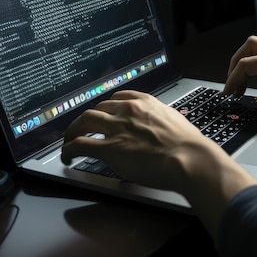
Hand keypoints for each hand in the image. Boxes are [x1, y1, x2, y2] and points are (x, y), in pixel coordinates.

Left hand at [61, 89, 217, 190]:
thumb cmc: (189, 145)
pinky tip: (68, 156)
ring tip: (70, 140)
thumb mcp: (176, 122)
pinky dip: (69, 149)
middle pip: (99, 108)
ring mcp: (117, 128)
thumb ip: (162, 122)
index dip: (108, 107)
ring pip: (84, 121)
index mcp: (145, 103)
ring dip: (73, 130)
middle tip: (85, 128)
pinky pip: (80, 144)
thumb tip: (163, 130)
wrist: (188, 158)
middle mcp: (128, 111)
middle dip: (90, 118)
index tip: (106, 112)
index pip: (119, 98)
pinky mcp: (109, 148)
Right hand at [223, 35, 256, 119]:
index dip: (233, 77)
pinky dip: (253, 67)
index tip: (228, 93)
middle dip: (235, 63)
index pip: (248, 63)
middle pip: (250, 46)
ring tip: (238, 85)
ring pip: (256, 49)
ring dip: (243, 63)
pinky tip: (252, 83)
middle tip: (230, 83)